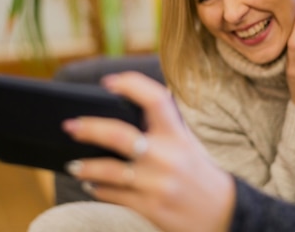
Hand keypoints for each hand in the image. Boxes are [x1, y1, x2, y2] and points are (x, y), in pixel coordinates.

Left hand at [61, 71, 234, 231]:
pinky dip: (99, 189)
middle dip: (90, 128)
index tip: (109, 82)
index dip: (131, 85)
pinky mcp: (151, 208)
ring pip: (110, 172)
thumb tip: (123, 110)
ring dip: (86, 167)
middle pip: (119, 135)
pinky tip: (92, 184)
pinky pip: (115, 196)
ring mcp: (157, 184)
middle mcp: (167, 157)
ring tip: (74, 165)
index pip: (155, 99)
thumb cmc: (198, 172)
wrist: (224, 213)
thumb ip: (162, 127)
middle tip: (70, 126)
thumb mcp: (187, 143)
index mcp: (177, 135)